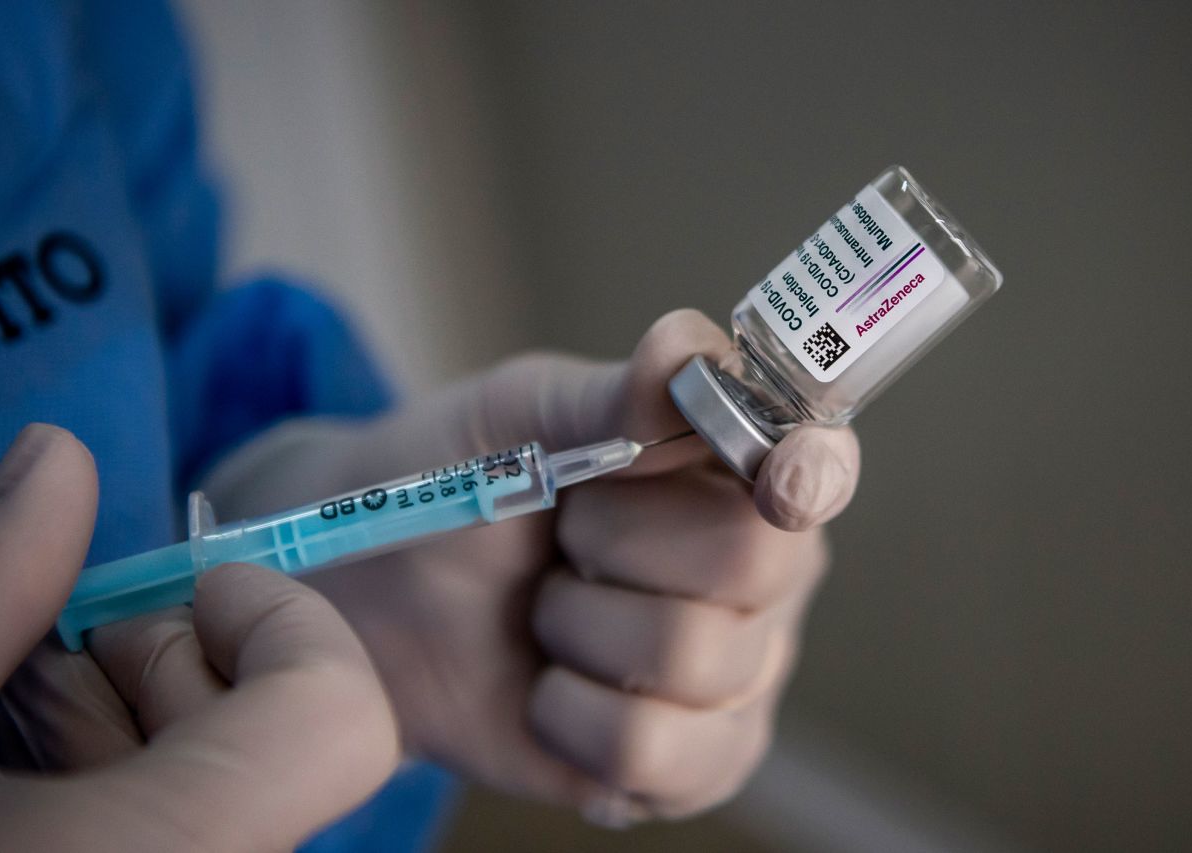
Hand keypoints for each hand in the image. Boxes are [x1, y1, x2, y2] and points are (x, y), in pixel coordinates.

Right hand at [0, 426, 398, 849]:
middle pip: (288, 755)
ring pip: (246, 806)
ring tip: (9, 776)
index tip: (180, 597)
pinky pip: (210, 844)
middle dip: (176, 686)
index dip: (278, 628)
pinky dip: (139, 811)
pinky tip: (28, 823)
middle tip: (39, 696)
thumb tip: (57, 460)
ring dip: (143, 754)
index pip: (341, 717)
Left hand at [244, 309, 859, 823]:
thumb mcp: (514, 416)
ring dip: (581, 632)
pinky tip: (551, 693)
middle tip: (565, 536)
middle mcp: (760, 574)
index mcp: (732, 471)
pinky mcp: (691, 763)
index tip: (780, 480)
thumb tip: (686, 348)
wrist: (374, 601)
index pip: (817, 468)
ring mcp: (735, 675)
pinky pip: (659, 755)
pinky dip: (573, 721)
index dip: (810, 471)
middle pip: (755, 563)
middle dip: (620, 543)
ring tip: (546, 613)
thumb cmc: (456, 486)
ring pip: (697, 661)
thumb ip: (606, 393)